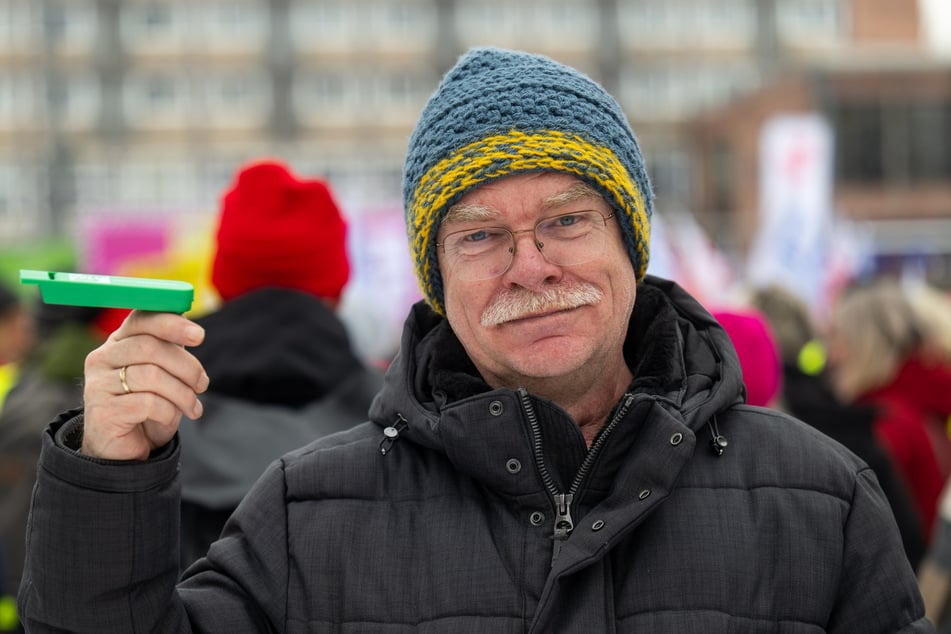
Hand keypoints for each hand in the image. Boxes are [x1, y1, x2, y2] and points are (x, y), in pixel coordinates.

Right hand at [81, 310, 208, 460]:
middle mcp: (101, 359)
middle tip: (203, 384)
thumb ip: (171, 351)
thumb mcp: (164, 375)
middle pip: (150, 347)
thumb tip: (191, 329)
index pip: (141, 320)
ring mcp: (97, 385)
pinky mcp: (102, 412)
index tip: (199, 336)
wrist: (125, 452)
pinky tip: (170, 419)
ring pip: (151, 375)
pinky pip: (147, 403)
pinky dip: (168, 412)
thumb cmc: (148, 409)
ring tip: (193, 407)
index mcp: (118, 343)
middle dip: (186, 366)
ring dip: (182, 393)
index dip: (172, 324)